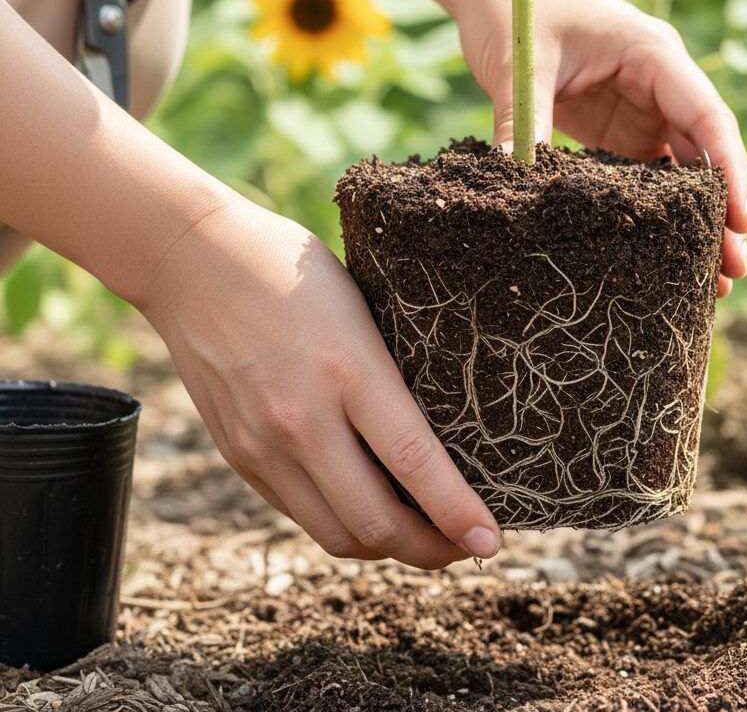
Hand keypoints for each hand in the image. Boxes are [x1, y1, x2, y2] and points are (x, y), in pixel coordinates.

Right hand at [138, 196, 501, 567]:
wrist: (191, 260)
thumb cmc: (291, 268)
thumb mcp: (361, 307)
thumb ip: (387, 375)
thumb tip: (434, 436)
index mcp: (348, 368)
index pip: (415, 461)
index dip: (458, 513)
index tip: (490, 541)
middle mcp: (302, 419)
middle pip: (376, 522)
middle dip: (431, 550)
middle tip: (464, 543)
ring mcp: (262, 444)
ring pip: (335, 533)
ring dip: (386, 548)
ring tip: (421, 536)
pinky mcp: (237, 455)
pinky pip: (299, 513)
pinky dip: (341, 524)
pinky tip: (366, 508)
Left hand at [455, 0, 746, 297]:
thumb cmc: (515, 7)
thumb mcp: (519, 63)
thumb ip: (521, 122)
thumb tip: (510, 187)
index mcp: (652, 54)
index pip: (705, 115)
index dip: (728, 170)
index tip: (740, 222)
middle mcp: (659, 83)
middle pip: (703, 153)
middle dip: (721, 211)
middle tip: (732, 271)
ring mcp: (641, 107)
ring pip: (681, 170)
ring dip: (695, 219)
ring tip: (708, 279)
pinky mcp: (617, 128)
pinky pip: (646, 174)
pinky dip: (659, 212)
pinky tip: (663, 252)